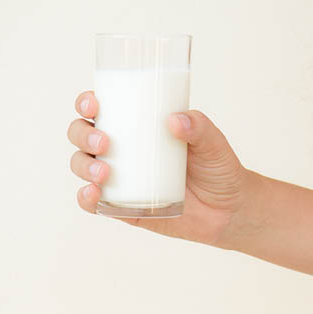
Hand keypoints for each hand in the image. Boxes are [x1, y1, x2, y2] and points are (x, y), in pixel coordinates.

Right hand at [67, 91, 252, 246]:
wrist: (230, 210)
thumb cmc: (218, 168)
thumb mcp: (214, 143)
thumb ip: (199, 127)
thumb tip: (174, 120)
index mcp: (138, 127)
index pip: (102, 109)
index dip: (87, 103)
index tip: (94, 105)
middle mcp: (122, 151)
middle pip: (82, 135)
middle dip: (83, 135)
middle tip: (104, 142)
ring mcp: (120, 179)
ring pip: (82, 167)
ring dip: (83, 166)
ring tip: (104, 173)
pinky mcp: (123, 207)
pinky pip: (94, 204)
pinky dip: (86, 199)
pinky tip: (94, 194)